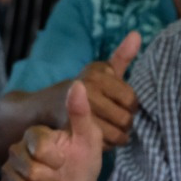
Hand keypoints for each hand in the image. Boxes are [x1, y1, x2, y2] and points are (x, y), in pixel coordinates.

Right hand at [1, 81, 103, 180]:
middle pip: (28, 170)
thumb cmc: (84, 161)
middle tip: (57, 175)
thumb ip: (82, 113)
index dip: (54, 159)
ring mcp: (10, 172)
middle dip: (50, 179)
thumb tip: (78, 84)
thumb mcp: (89, 138)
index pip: (37, 147)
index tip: (64, 158)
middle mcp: (17, 151)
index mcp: (34, 135)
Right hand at [76, 31, 141, 147]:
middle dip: (125, 124)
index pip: (131, 99)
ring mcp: (79, 111)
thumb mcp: (100, 72)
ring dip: (117, 137)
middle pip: (125, 118)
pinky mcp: (73, 130)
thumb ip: (121, 56)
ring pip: (116, 134)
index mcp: (97, 75)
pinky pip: (102, 144)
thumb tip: (137, 34)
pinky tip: (99, 139)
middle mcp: (88, 89)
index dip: (131, 107)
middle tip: (118, 124)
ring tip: (110, 132)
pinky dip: (104, 146)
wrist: (43, 108)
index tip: (123, 107)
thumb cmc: (81, 90)